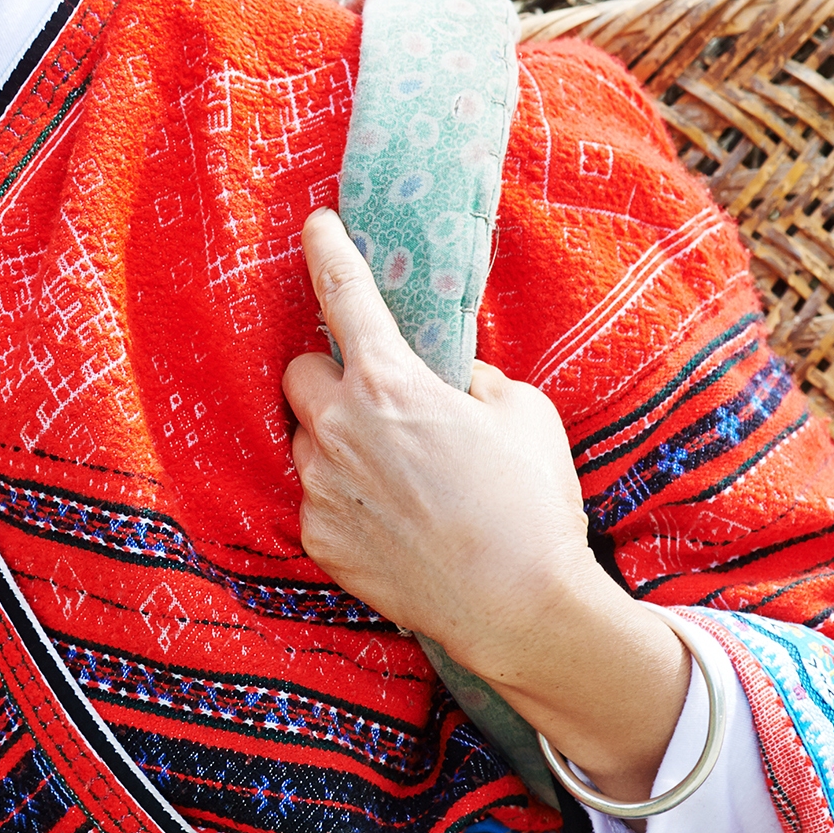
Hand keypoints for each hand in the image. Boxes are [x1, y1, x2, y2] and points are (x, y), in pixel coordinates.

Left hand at [283, 208, 689, 796]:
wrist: (518, 608)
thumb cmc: (531, 506)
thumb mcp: (525, 415)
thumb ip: (472, 380)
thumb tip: (446, 378)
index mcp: (391, 384)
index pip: (344, 295)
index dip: (328, 251)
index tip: (316, 224)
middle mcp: (339, 428)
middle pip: (301, 373)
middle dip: (331, 378)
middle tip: (378, 402)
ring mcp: (320, 485)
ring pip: (304, 439)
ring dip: (336, 441)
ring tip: (398, 476)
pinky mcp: (316, 535)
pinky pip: (315, 496)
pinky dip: (345, 497)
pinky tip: (394, 521)